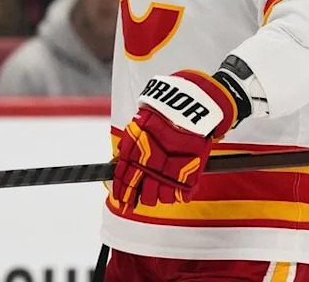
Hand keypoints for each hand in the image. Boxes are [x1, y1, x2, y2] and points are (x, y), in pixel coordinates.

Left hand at [112, 70, 236, 207]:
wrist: (190, 106)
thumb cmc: (161, 114)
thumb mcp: (139, 125)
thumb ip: (129, 146)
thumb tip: (117, 164)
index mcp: (135, 151)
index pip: (124, 179)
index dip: (122, 193)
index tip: (121, 202)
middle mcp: (151, 163)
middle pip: (143, 194)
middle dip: (140, 198)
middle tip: (140, 198)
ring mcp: (171, 170)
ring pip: (161, 198)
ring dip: (159, 197)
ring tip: (159, 189)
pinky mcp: (190, 173)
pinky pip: (181, 195)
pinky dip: (177, 194)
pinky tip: (174, 187)